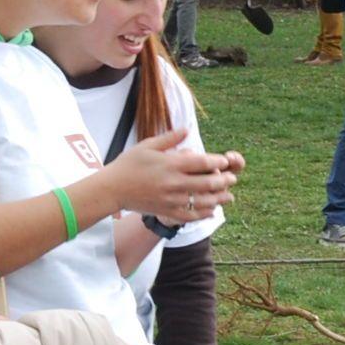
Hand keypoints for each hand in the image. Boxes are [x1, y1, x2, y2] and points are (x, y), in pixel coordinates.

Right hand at [105, 130, 239, 222]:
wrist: (112, 189)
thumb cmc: (129, 164)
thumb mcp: (148, 145)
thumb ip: (170, 138)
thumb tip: (187, 129)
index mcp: (171, 164)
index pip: (202, 162)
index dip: (218, 162)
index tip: (225, 162)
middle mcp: (173, 182)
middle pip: (207, 182)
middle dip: (224, 181)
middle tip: (232, 179)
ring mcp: (171, 199)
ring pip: (202, 201)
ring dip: (219, 199)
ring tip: (229, 196)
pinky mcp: (166, 211)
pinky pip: (190, 216)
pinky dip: (203, 214)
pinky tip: (212, 211)